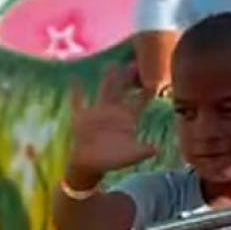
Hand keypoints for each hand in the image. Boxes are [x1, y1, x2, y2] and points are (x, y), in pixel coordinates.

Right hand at [67, 64, 156, 181]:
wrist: (90, 165)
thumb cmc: (112, 160)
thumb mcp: (130, 156)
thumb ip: (142, 151)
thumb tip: (157, 149)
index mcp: (127, 120)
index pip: (139, 103)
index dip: (146, 93)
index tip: (154, 80)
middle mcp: (114, 112)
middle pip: (122, 91)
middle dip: (127, 78)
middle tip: (133, 64)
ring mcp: (98, 112)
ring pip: (104, 91)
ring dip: (107, 79)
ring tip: (111, 63)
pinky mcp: (82, 116)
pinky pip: (78, 101)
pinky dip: (75, 91)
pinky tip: (74, 78)